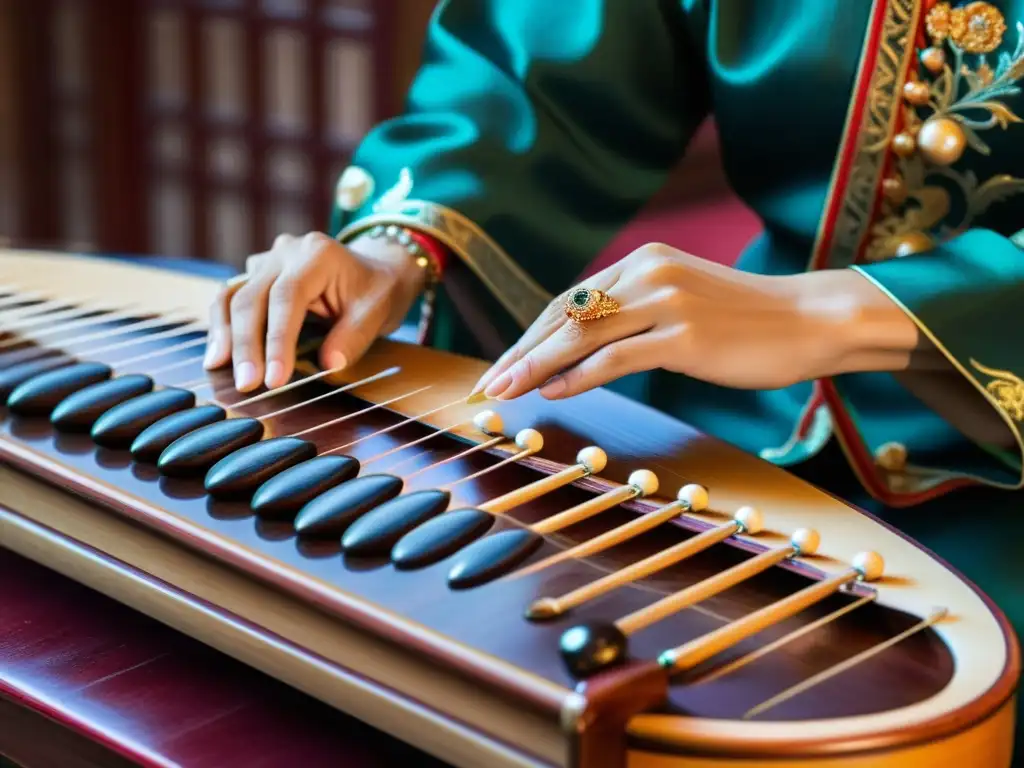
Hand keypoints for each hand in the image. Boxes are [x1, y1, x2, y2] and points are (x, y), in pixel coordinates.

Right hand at [205, 231, 424, 391]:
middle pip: (253, 297)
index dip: (278, 340)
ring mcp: (268, 260)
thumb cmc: (376, 291)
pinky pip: (231, 298)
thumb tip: (329, 365)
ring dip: (226, 334)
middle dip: (247, 344)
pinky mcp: (257, 275)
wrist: (375, 270)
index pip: (287, 297)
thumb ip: (353, 337)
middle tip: (247, 385)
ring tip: (218, 369)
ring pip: (233, 295)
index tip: (274, 379)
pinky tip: (218, 355)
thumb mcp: (378, 312)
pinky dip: (223, 326)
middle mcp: (286, 252)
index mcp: (317, 254)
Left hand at [472, 243, 919, 400]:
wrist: (811, 320)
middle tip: (486, 384)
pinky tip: (553, 393)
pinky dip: (579, 376)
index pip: (570, 301)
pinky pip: (617, 358)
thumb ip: (633, 315)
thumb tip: (578, 352)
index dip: (529, 336)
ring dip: (535, 367)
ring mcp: (666, 302)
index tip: (502, 363)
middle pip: (564, 316)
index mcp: (643, 261)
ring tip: (503, 393)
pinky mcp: (685, 335)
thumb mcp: (681, 302)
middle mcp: (648, 273)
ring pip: (581, 336)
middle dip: (519, 353)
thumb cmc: (746, 320)